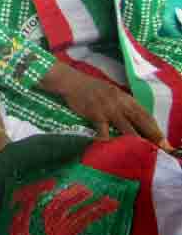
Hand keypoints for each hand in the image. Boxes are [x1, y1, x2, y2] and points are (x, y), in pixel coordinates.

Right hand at [44, 62, 171, 149]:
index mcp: (125, 98)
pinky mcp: (95, 113)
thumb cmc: (91, 88)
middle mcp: (120, 103)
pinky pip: (103, 130)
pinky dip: (107, 140)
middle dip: (153, 135)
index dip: (155, 127)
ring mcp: (108, 108)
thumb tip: (134, 118)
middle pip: (141, 121)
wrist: (72, 82)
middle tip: (162, 148)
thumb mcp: (111, 92)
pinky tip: (110, 148)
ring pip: (127, 128)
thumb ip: (122, 103)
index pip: (145, 114)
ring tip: (144, 152)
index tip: (163, 140)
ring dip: (136, 141)